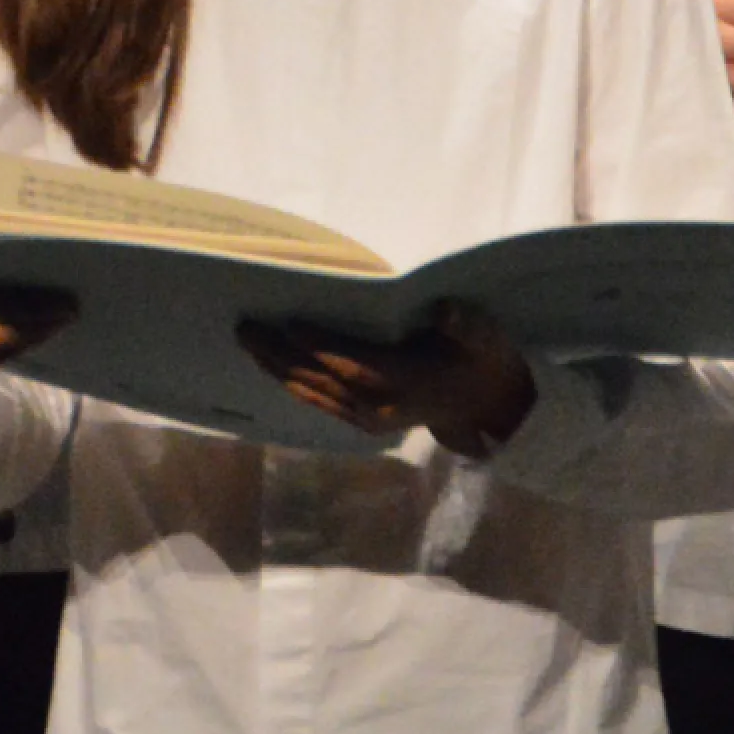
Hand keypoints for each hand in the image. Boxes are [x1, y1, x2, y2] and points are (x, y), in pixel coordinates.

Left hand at [237, 299, 535, 458]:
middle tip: (246, 327)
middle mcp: (378, 405)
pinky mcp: (360, 423)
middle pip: (319, 378)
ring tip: (248, 341)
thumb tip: (446, 311)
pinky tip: (271, 368)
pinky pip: (318, 403)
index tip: (290, 321)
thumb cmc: (482, 363)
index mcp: (405, 382)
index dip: (320, 343)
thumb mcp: (484, 340)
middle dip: (280, 352)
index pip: (353, 362)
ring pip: (312, 392)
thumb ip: (464, 327)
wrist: (487, 408)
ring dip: (277, 367)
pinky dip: (293, 384)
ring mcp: (365, 418)